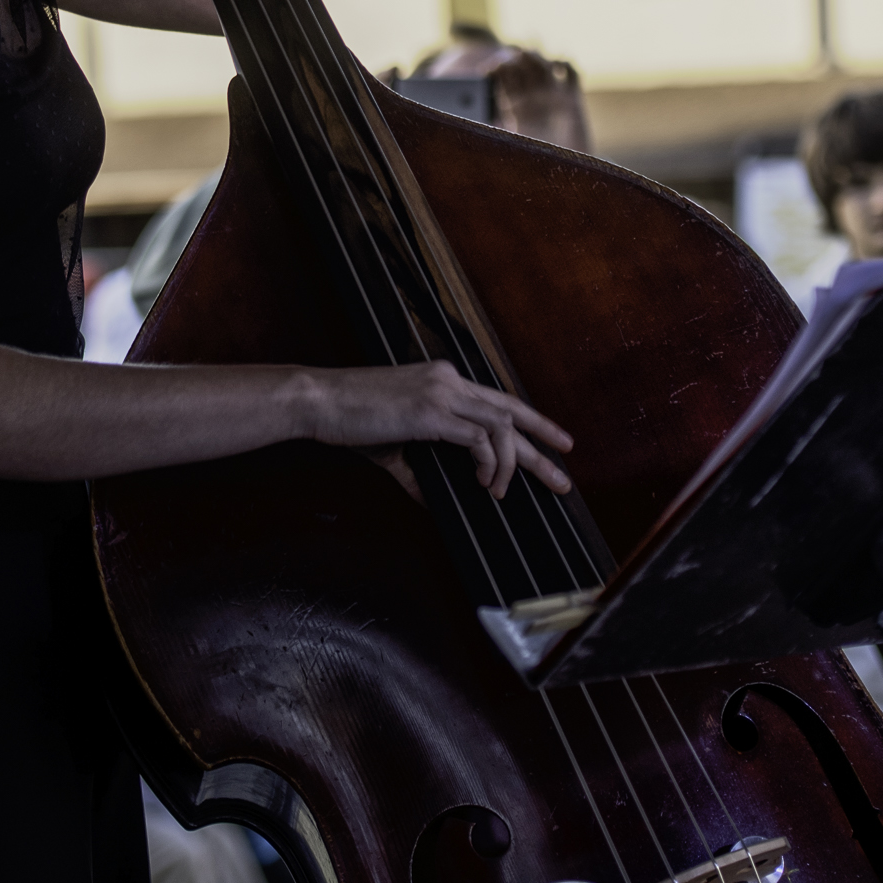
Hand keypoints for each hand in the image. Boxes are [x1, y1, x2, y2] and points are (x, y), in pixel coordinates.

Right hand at [303, 361, 572, 500]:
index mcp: (443, 380)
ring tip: (508, 491)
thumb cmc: (349, 418)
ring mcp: (441, 393)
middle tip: (564, 475)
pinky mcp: (430, 412)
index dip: (532, 422)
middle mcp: (449, 380)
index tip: (554, 444)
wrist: (318, 400)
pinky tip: (484, 483)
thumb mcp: (392, 446)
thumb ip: (419, 472)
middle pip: (511, 411)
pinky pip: (478, 439)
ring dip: (513, 463)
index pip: (498, 400)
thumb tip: (434, 502)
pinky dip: (488, 464)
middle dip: (543, 445)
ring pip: (501, 425)